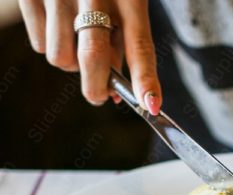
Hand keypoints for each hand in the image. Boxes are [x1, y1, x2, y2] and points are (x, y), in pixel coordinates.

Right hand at [18, 0, 161, 113]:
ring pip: (62, 59)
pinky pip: (40, 45)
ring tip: (78, 43)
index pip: (140, 45)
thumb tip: (117, 92)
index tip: (151, 105)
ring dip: (71, 64)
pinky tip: (59, 26)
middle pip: (93, 58)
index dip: (145, 79)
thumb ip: (123, 40)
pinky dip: (51, 46)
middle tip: (100, 96)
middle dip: (97, 88)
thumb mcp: (126, 0)